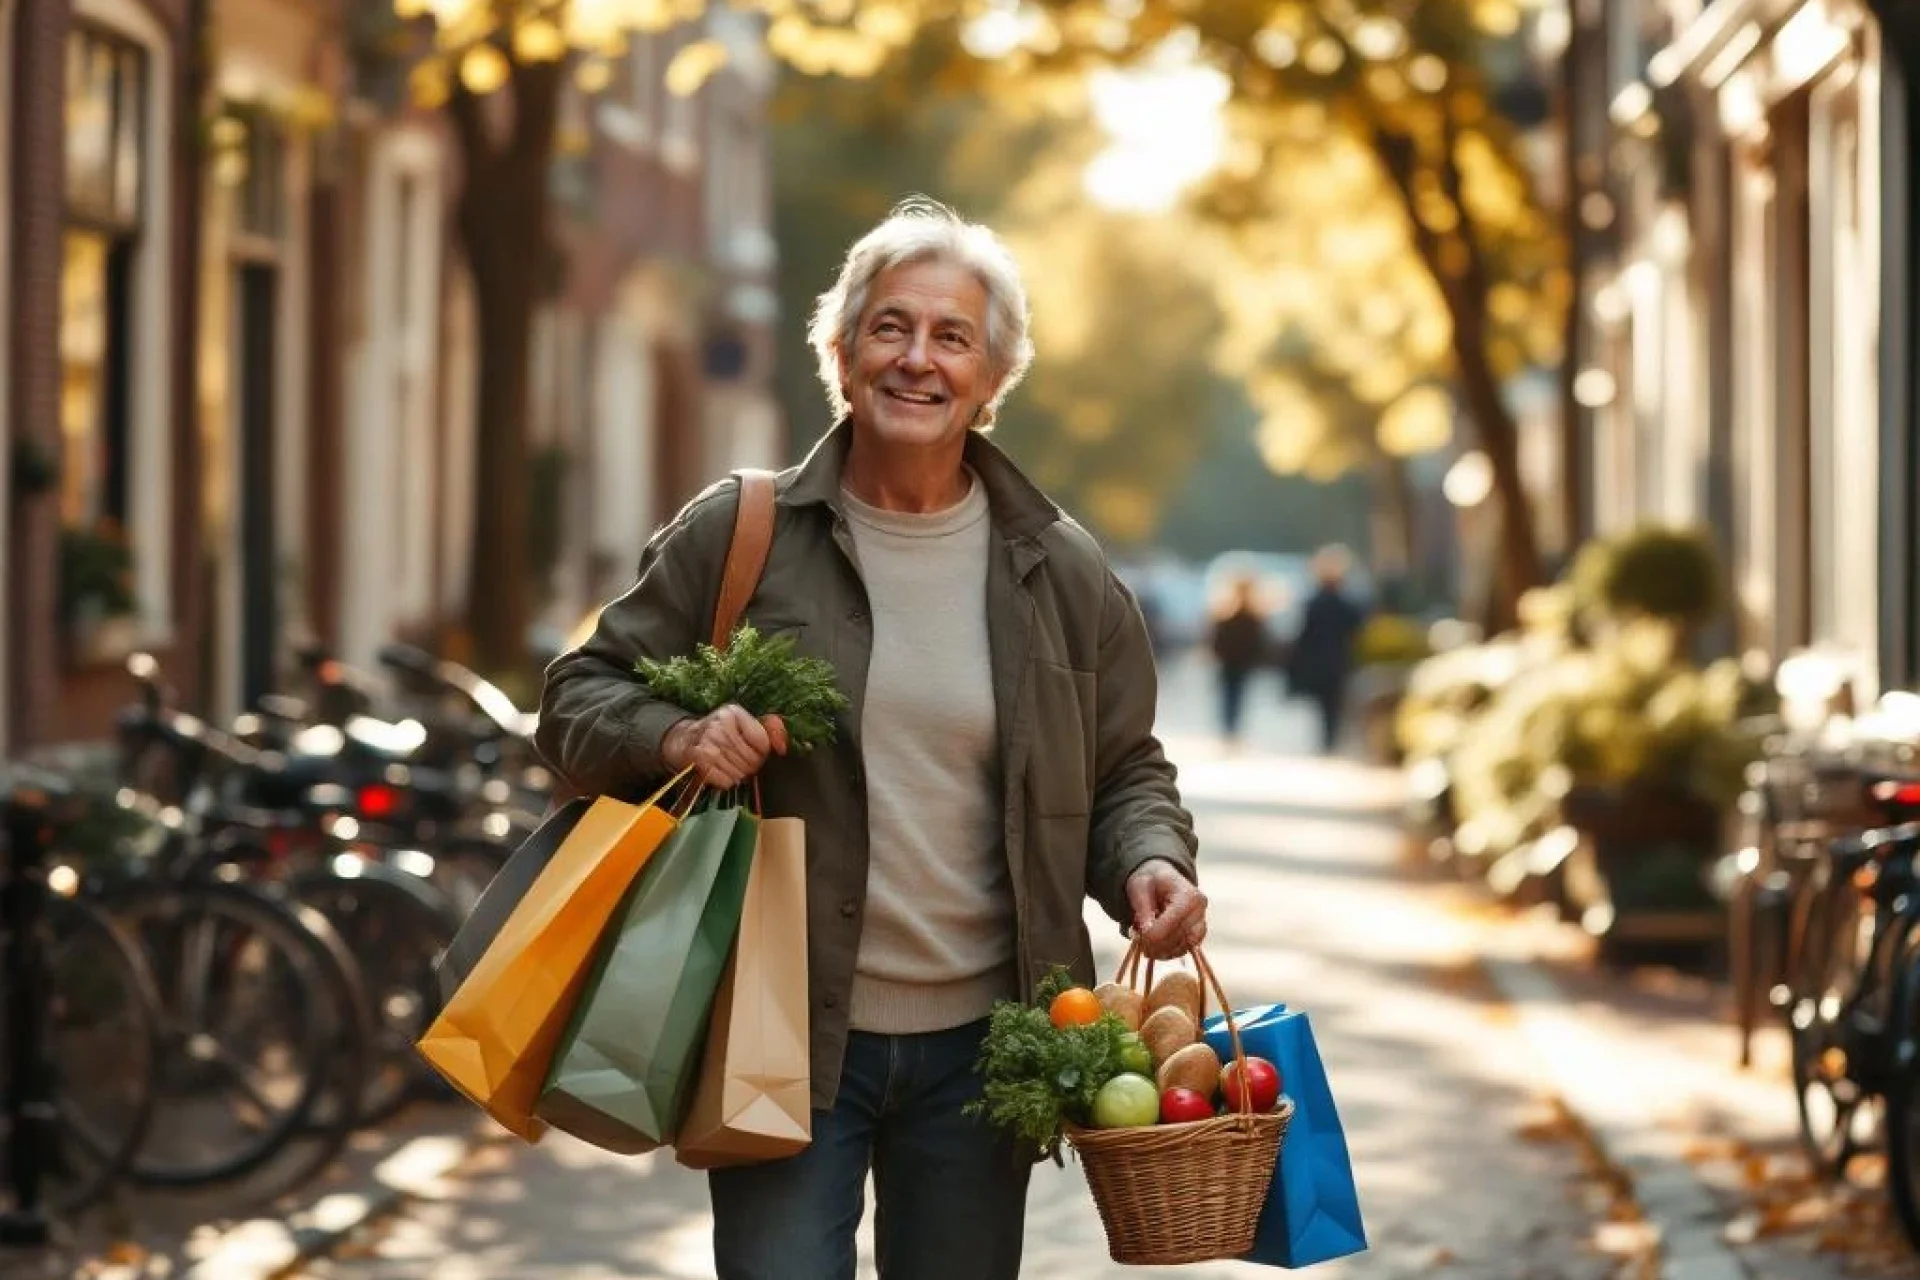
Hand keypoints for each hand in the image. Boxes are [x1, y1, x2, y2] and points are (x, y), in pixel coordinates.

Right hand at [662, 705, 788, 788]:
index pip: (763, 743)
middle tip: (741, 762)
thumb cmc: (721, 732)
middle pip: (752, 761)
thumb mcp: (744, 723)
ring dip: (738, 774)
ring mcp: (708, 743)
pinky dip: (726, 781)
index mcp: (733, 713)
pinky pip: (726, 781)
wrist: (685, 739)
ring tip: (730, 765)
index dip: (762, 753)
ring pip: (740, 773)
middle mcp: (720, 726)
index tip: (755, 752)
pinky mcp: (699, 760)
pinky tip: (721, 771)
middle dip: (751, 766)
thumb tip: (783, 747)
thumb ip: (770, 729)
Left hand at [1124, 859, 1207, 959]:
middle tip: (1138, 942)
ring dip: (1161, 950)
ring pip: (1183, 947)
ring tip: (1144, 945)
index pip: (1174, 921)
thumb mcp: (1140, 886)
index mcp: (1189, 895)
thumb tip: (1146, 931)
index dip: (1155, 933)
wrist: (1161, 879)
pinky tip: (1153, 947)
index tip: (1138, 936)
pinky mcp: (1197, 935)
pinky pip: (1183, 950)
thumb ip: (1143, 908)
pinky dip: (1167, 952)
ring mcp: (1200, 924)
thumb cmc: (1151, 881)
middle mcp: (1199, 911)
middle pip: (1179, 937)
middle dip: (1156, 943)